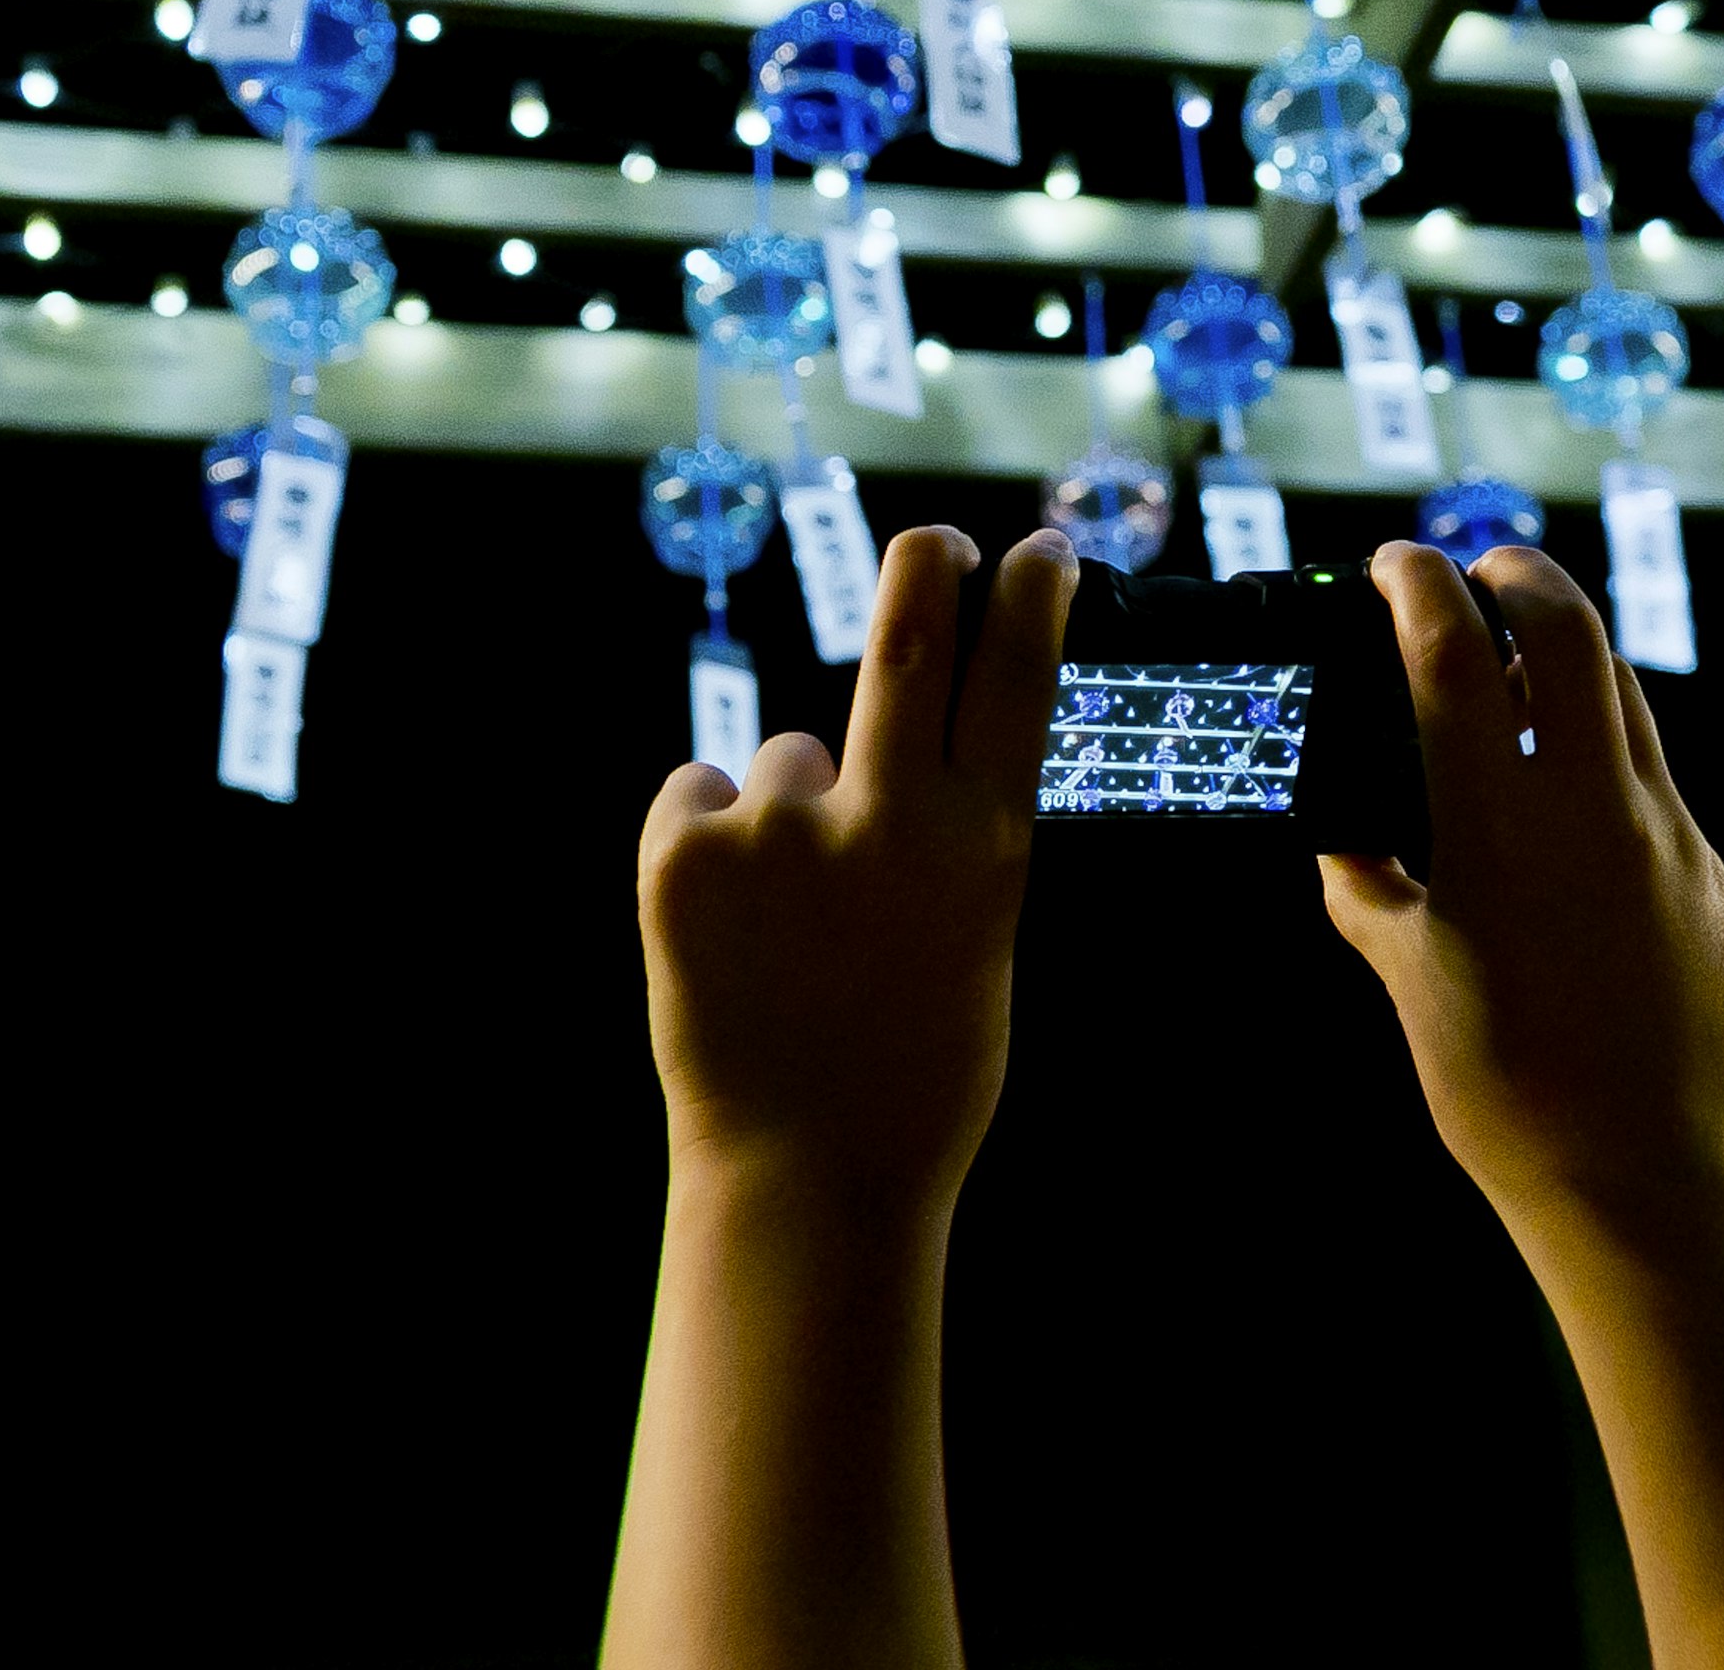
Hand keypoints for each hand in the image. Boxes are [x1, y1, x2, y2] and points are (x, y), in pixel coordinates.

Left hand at [637, 525, 1076, 1207]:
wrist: (804, 1178)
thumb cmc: (907, 1079)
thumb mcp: (976, 947)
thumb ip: (952, 847)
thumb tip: (917, 774)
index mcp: (983, 848)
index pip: (1017, 684)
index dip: (1032, 602)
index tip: (1040, 550)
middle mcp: (889, 816)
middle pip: (909, 638)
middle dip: (928, 568)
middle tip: (934, 546)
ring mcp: (779, 828)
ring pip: (784, 766)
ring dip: (784, 819)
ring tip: (785, 933)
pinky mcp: (683, 850)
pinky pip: (699, 799)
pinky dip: (707, 845)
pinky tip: (725, 928)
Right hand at [1319, 542, 1723, 1252]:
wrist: (1644, 1180)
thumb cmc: (1504, 1093)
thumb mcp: (1410, 981)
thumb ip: (1369, 890)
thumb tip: (1342, 838)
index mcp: (1502, 828)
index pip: (1453, 653)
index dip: (1416, 583)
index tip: (1392, 560)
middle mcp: (1597, 809)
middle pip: (1570, 628)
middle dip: (1517, 574)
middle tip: (1472, 569)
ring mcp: (1669, 837)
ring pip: (1624, 692)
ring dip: (1567, 650)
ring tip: (1514, 662)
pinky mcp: (1708, 875)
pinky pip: (1652, 774)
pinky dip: (1602, 741)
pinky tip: (1564, 788)